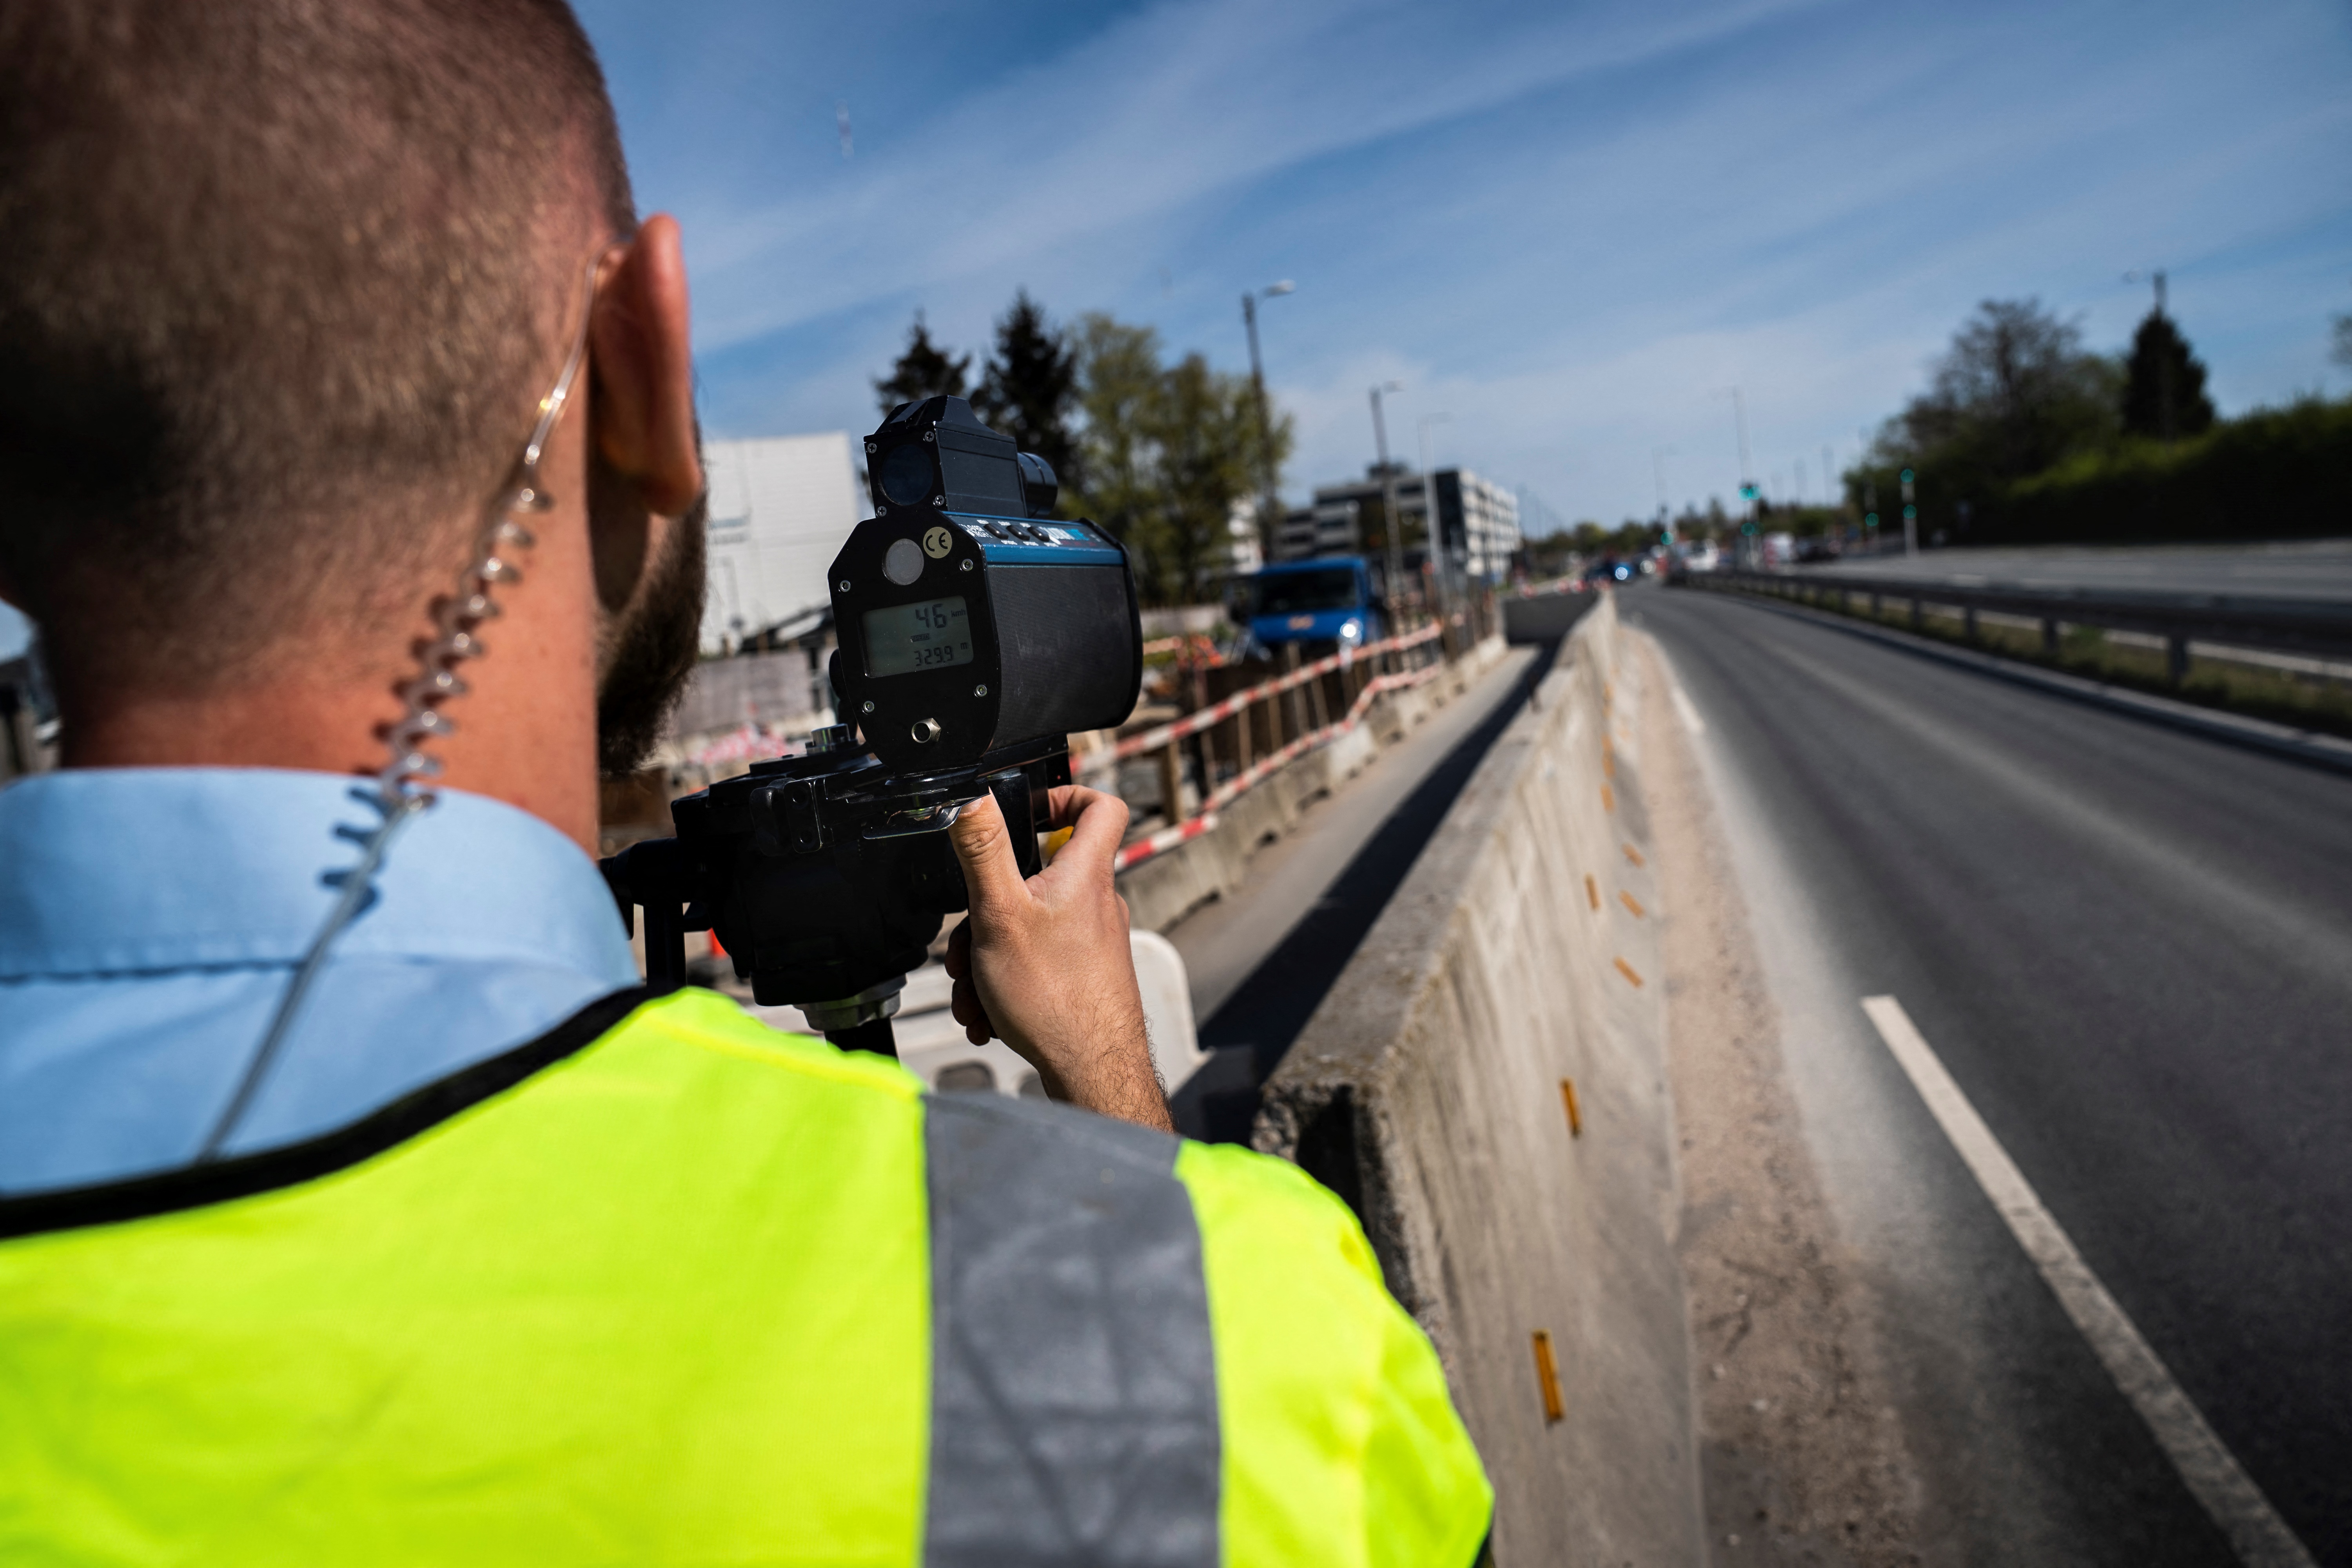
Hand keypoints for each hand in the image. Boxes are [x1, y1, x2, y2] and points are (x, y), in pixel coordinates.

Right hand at [944, 785, 1170, 1131]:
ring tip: (973, 993)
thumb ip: (983, 850)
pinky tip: (989, 1016)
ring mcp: (1093, 942)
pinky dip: (1006, 984)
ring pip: (1028, 929)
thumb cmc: (1055, 998)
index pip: (1101, 806)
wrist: (1092, 1072)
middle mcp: (1097, 904)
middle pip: (1037, 881)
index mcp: (1085, 874)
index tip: (1029, 812)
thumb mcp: (1000, 913)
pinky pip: (1036, 965)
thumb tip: (972, 797)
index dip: (1066, 795)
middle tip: (968, 944)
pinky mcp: (1085, 976)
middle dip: (987, 912)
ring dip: (988, 959)